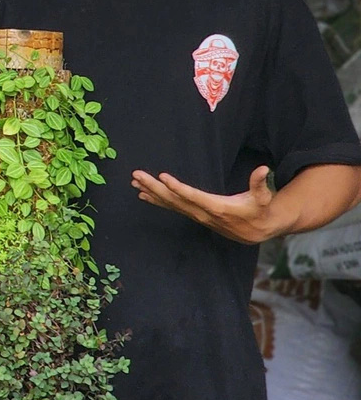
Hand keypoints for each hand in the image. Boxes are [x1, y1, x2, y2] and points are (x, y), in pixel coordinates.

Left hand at [134, 165, 280, 243]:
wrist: (258, 230)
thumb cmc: (260, 210)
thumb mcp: (263, 197)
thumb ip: (260, 184)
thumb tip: (264, 169)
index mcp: (218, 207)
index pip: (194, 197)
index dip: (178, 188)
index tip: (163, 177)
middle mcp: (203, 213)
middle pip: (175, 200)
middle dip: (154, 187)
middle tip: (137, 176)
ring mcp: (197, 216)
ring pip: (170, 204)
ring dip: (152, 193)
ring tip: (134, 182)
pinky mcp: (194, 216)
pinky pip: (172, 208)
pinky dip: (157, 201)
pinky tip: (143, 194)